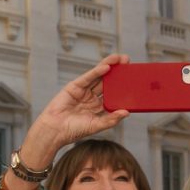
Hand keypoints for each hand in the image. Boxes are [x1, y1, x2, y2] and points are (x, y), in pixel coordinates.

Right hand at [17, 54, 130, 168]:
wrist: (55, 130)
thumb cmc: (74, 130)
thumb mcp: (96, 125)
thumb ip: (111, 119)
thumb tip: (127, 112)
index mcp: (98, 107)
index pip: (113, 93)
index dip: (123, 85)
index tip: (134, 78)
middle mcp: (92, 97)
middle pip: (107, 81)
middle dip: (117, 71)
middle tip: (128, 61)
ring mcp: (83, 90)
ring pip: (98, 76)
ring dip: (109, 66)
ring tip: (120, 58)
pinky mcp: (74, 86)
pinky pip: (87, 78)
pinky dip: (96, 72)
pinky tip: (106, 67)